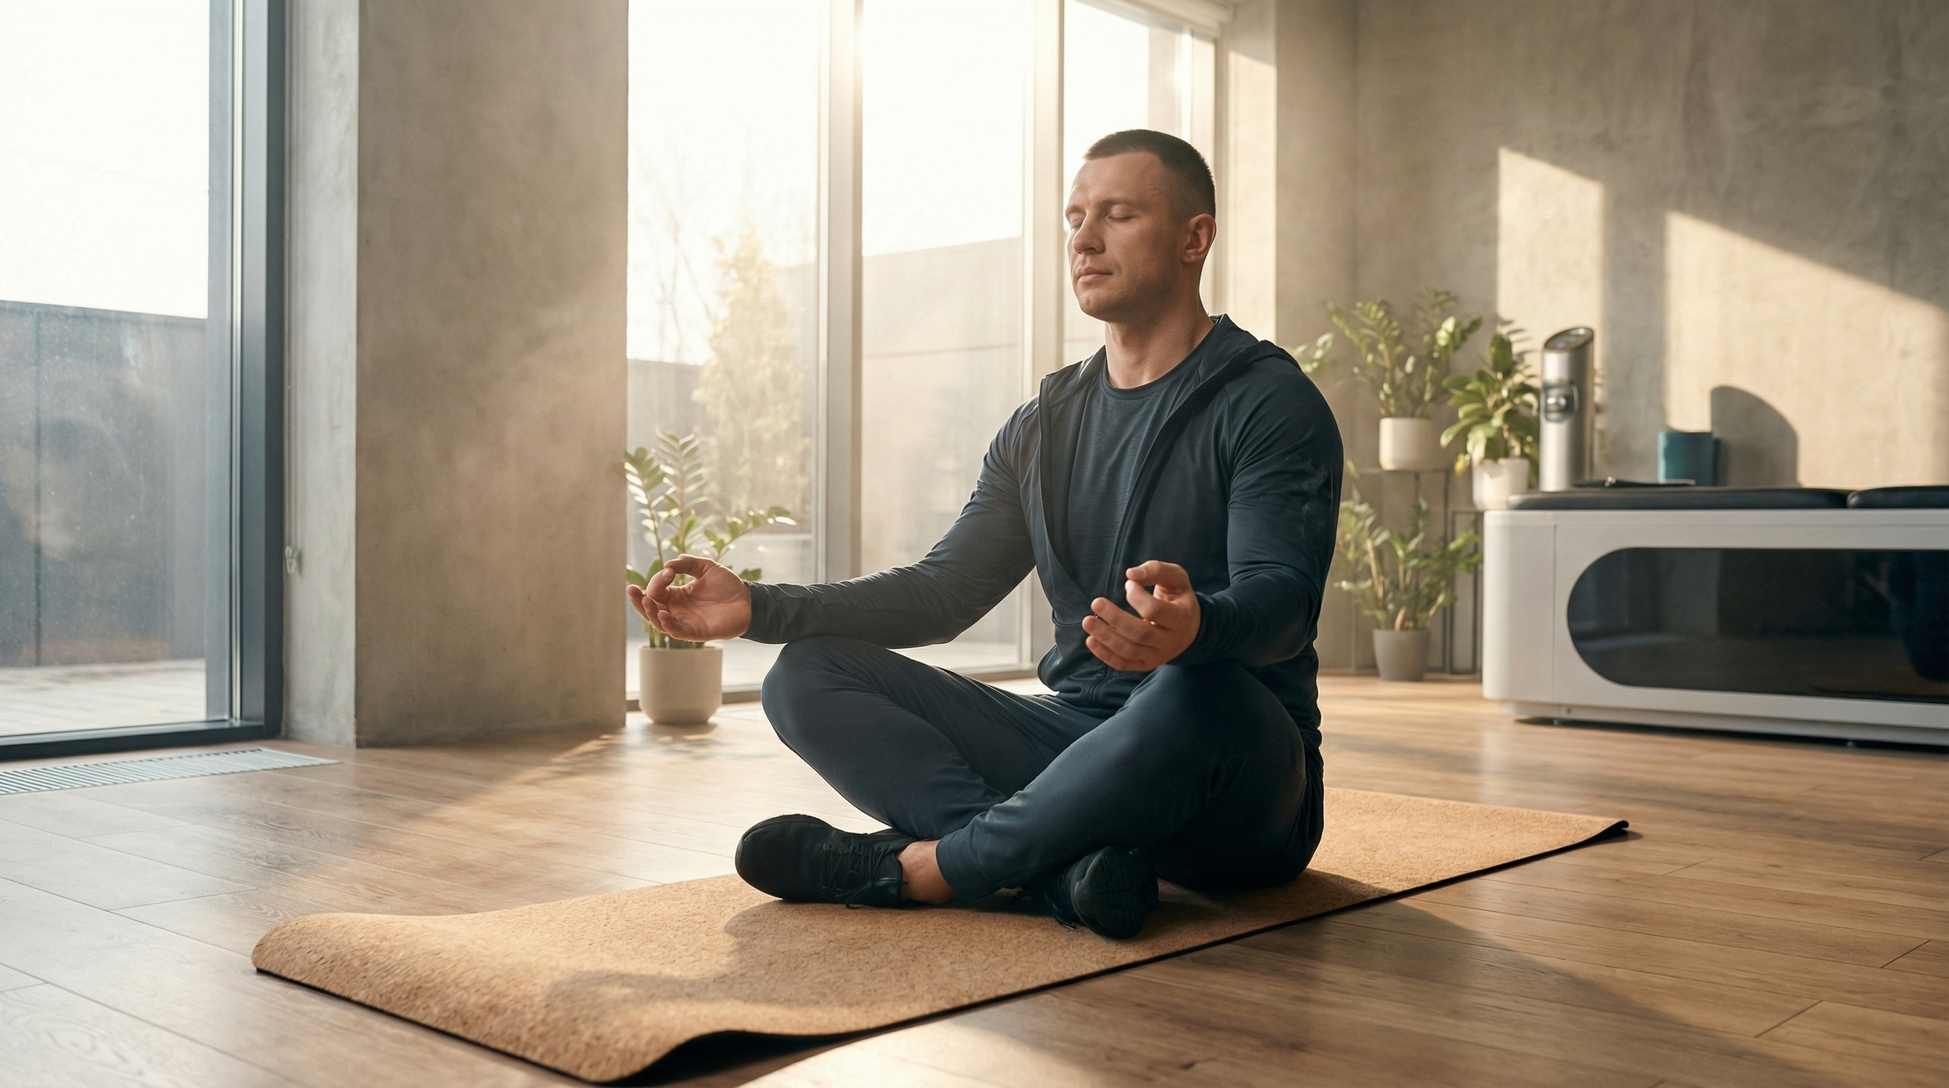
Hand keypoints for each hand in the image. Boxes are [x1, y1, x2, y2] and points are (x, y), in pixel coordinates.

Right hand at [627, 554, 751, 641]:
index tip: (670, 571)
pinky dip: (667, 624)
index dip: (658, 580)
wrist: (749, 600)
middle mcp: (678, 610)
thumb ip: (688, 563)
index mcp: (677, 595)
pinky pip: (677, 631)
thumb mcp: (707, 567)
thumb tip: (668, 565)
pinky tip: (663, 614)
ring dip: (650, 612)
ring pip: (659, 621)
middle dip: (639, 600)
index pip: (657, 590)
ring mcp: (686, 622)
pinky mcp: (696, 632)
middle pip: (650, 608)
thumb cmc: (728, 586)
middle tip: (631, 589)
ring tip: (647, 600)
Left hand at [1082, 559, 1199, 671]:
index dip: (1136, 596)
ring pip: (1129, 651)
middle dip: (1115, 619)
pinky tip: (1091, 640)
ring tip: (1088, 621)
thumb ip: (1156, 570)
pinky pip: (1123, 664)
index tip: (1128, 583)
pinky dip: (1105, 654)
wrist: (1189, 629)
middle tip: (1095, 602)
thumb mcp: (1176, 578)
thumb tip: (1129, 575)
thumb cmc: (1177, 598)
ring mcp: (1158, 656)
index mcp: (1181, 617)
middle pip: (1140, 634)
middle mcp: (1171, 641)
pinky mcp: (1145, 664)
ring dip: (1105, 637)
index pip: (1155, 610)